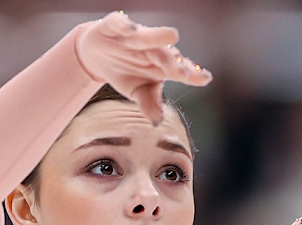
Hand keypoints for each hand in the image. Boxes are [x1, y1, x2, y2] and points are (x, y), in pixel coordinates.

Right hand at [75, 11, 212, 125]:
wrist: (96, 55)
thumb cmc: (125, 73)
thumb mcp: (137, 92)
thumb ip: (149, 104)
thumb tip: (157, 123)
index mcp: (162, 65)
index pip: (180, 69)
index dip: (192, 74)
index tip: (205, 78)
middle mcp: (152, 48)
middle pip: (166, 55)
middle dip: (174, 62)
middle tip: (182, 70)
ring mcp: (134, 36)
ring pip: (148, 36)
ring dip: (158, 36)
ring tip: (172, 36)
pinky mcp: (115, 25)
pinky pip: (120, 24)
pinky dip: (126, 26)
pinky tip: (131, 31)